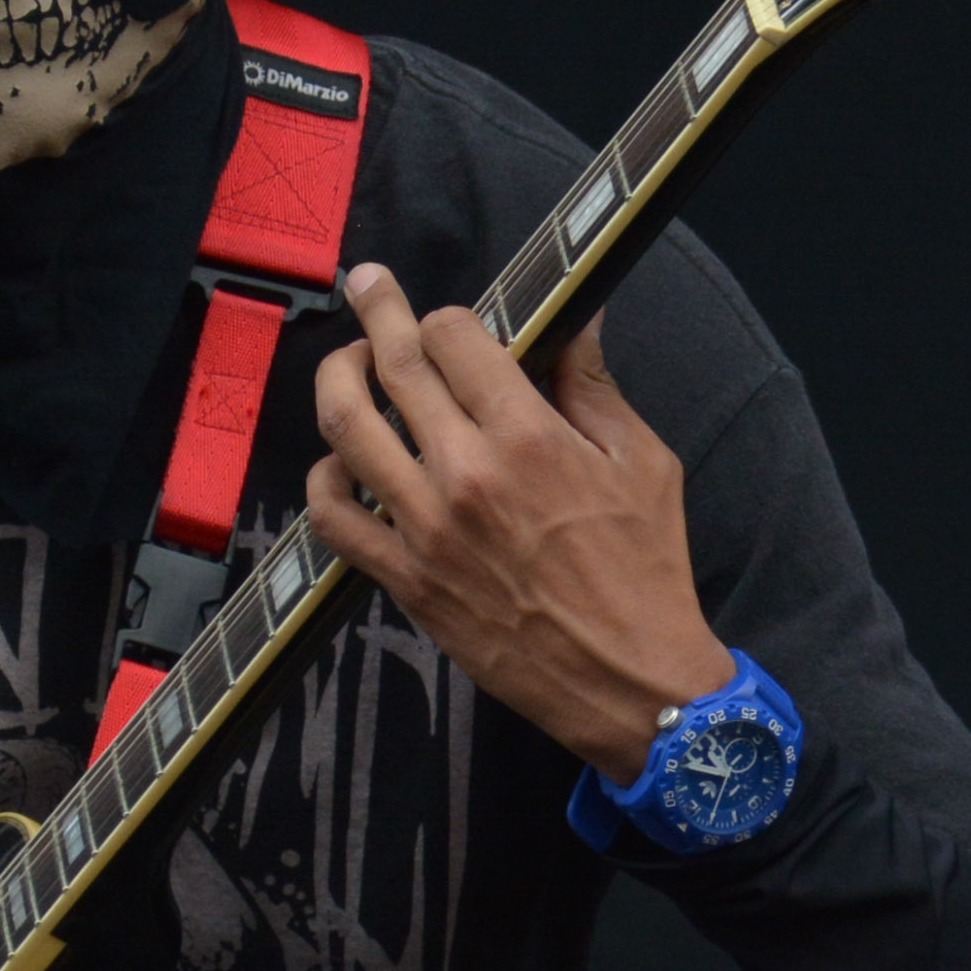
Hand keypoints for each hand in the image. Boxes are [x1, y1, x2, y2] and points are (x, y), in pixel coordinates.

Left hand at [304, 265, 733, 775]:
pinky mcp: (407, 580)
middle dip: (375, 311)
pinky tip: (339, 466)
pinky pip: (333, 519)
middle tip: (367, 288)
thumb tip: (580, 319)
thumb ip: (594, 386)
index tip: (445, 318)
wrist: (631, 682)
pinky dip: (323, 481)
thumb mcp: (643, 464)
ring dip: (336, 380)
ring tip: (345, 366)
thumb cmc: (647, 573)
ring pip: (346, 428)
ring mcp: (426, 528)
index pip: (453, 336)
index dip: (446, 315)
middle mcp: (467, 474)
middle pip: (392, 365)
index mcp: (529, 436)